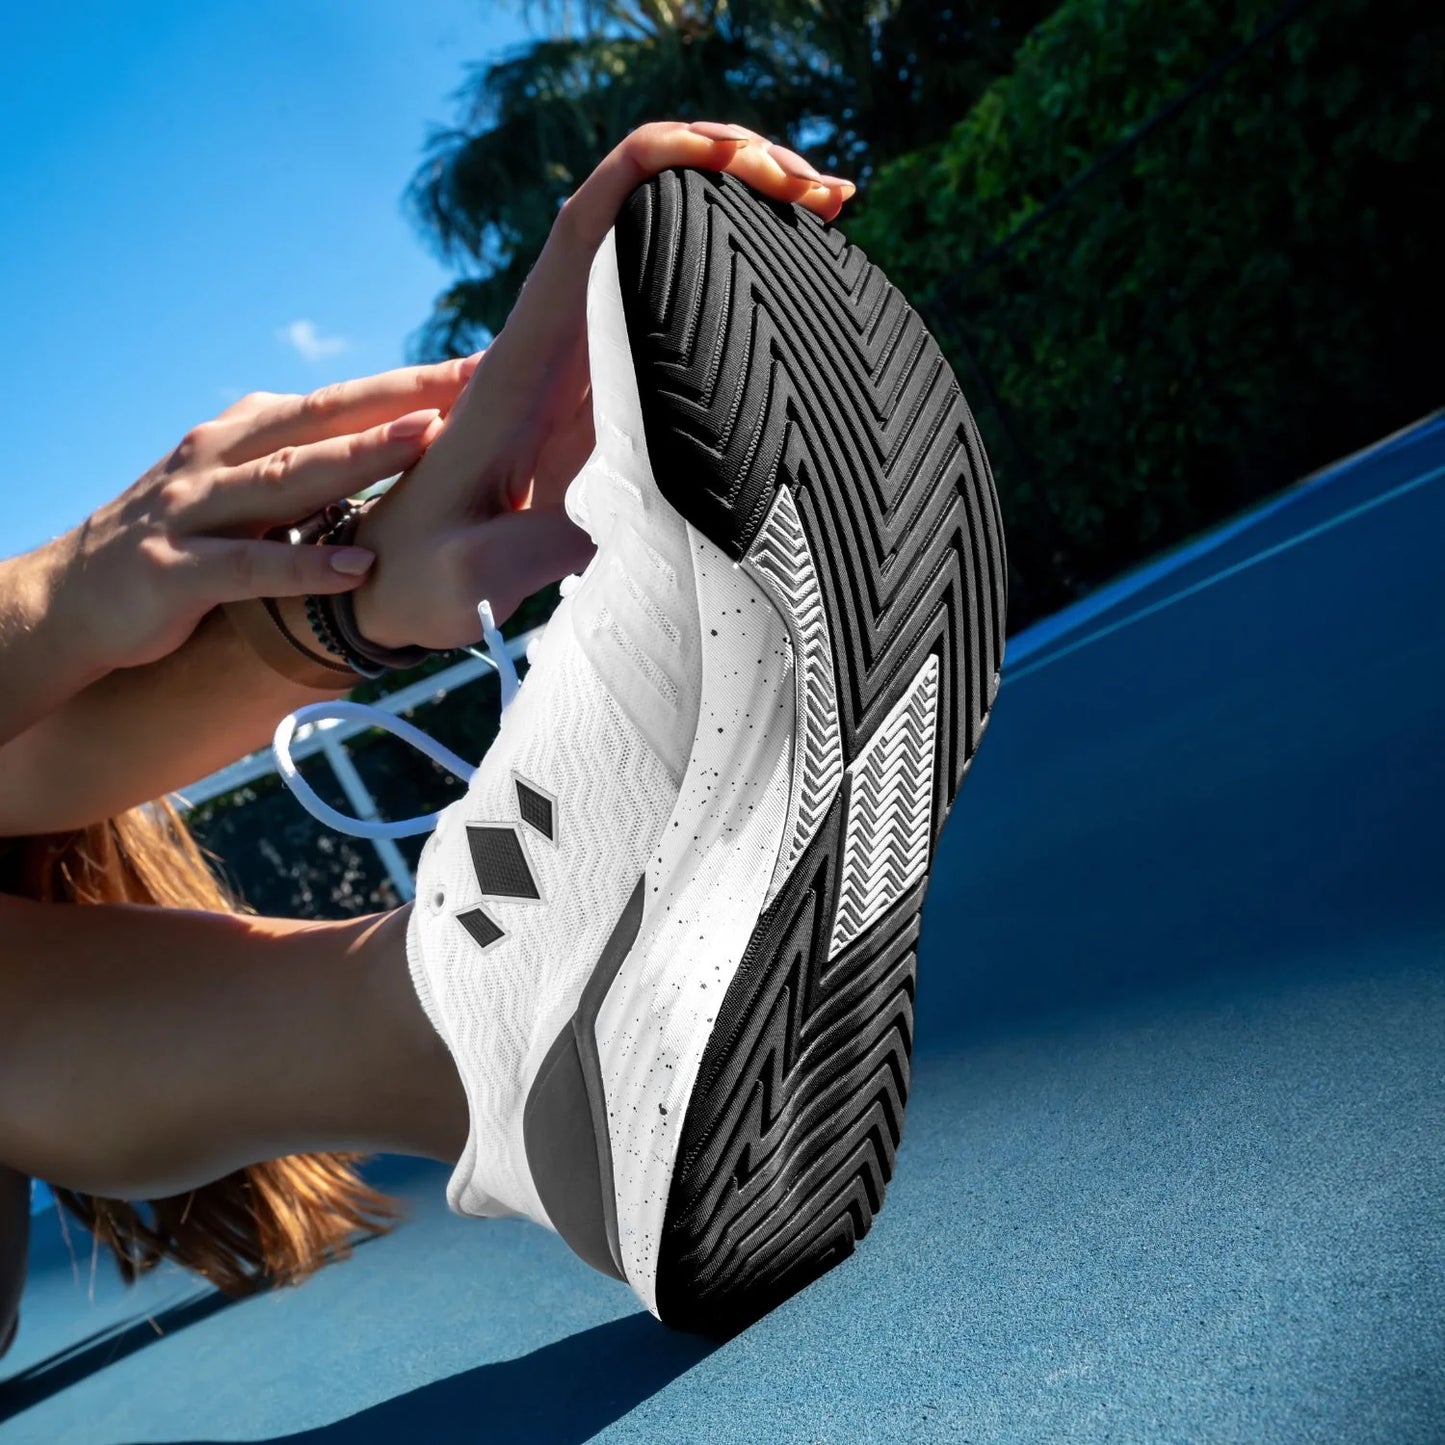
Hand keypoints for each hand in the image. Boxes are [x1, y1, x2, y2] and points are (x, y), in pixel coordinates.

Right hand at [39, 357, 477, 675]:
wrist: (71, 599)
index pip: (341, 399)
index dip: (411, 382)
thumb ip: (307, 473)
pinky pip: (250, 568)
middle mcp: (221, 457)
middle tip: (475, 377)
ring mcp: (195, 510)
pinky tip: (359, 569)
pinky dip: (305, 566)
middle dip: (402, 396)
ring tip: (426, 439)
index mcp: (246, 435)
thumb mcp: (245, 496)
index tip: (481, 364)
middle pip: (325, 417)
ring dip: (360, 455)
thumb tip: (395, 460)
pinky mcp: (177, 571)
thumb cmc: (182, 546)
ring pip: (290, 477)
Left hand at [352, 120, 855, 650]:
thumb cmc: (419, 574)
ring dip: (740, 217)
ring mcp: (582, 369)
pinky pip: (664, 316)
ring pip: (660, 254)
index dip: (663, 164)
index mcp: (522, 361)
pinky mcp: (600, 404)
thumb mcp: (477, 571)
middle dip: (734, 174)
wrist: (386, 582)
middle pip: (643, 211)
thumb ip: (550, 541)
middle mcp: (555, 344)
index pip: (590, 220)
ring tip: (826, 215)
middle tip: (829, 197)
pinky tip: (782, 287)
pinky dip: (722, 284)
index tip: (743, 159)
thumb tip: (647, 510)